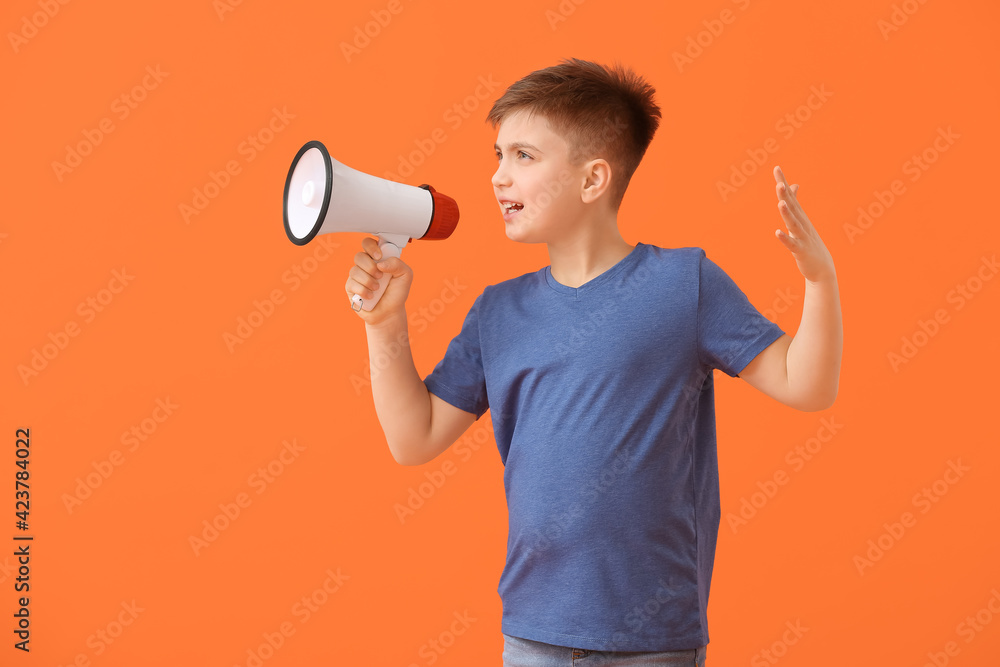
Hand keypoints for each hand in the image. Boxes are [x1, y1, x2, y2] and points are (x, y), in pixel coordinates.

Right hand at [345, 236, 411, 326]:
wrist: (389, 312)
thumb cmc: (397, 292)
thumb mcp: (406, 276)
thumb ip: (398, 264)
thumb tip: (381, 263)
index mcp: (378, 258)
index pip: (368, 243)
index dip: (371, 247)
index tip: (379, 256)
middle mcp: (366, 265)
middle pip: (359, 256)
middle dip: (370, 267)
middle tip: (380, 276)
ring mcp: (357, 276)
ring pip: (355, 271)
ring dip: (369, 281)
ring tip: (377, 289)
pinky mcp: (350, 287)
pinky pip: (352, 284)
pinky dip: (363, 291)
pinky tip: (371, 296)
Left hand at [773, 165, 835, 283]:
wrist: (822, 267)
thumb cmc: (809, 242)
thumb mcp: (801, 220)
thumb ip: (794, 202)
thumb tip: (791, 185)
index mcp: (800, 216)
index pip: (790, 196)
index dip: (783, 183)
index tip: (776, 168)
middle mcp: (802, 224)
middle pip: (792, 207)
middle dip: (785, 195)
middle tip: (779, 183)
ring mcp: (802, 237)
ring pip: (793, 224)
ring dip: (787, 214)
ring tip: (781, 203)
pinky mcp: (800, 251)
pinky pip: (792, 244)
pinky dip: (785, 238)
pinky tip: (777, 232)